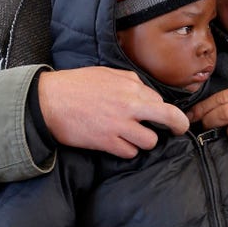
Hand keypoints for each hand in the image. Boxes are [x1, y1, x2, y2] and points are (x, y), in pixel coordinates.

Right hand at [39, 67, 189, 157]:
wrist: (48, 101)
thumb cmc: (76, 85)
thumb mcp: (107, 74)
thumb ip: (131, 82)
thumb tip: (147, 94)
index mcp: (131, 86)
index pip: (161, 101)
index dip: (161, 109)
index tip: (161, 115)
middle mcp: (130, 105)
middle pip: (169, 118)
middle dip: (178, 125)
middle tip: (179, 130)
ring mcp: (120, 125)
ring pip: (150, 141)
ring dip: (144, 140)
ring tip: (132, 136)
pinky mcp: (108, 142)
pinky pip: (130, 152)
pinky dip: (126, 149)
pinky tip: (117, 142)